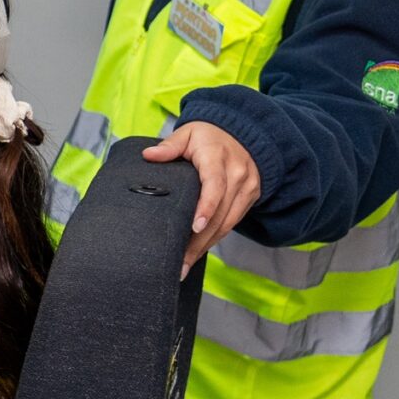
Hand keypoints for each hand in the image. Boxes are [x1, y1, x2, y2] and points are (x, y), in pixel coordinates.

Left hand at [143, 121, 261, 275]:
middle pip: (220, 213)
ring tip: (184, 265)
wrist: (243, 133)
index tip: (195, 227)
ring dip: (207, 246)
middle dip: (200, 240)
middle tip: (179, 262)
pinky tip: (198, 251)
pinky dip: (215, 238)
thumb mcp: (188, 133)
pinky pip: (232, 222)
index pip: (215, 185)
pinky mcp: (250, 198)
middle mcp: (237, 174)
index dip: (207, 207)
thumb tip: (149, 155)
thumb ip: (169, 146)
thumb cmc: (208, 136)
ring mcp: (247, 188)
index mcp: (218, 158)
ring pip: (228, 223)